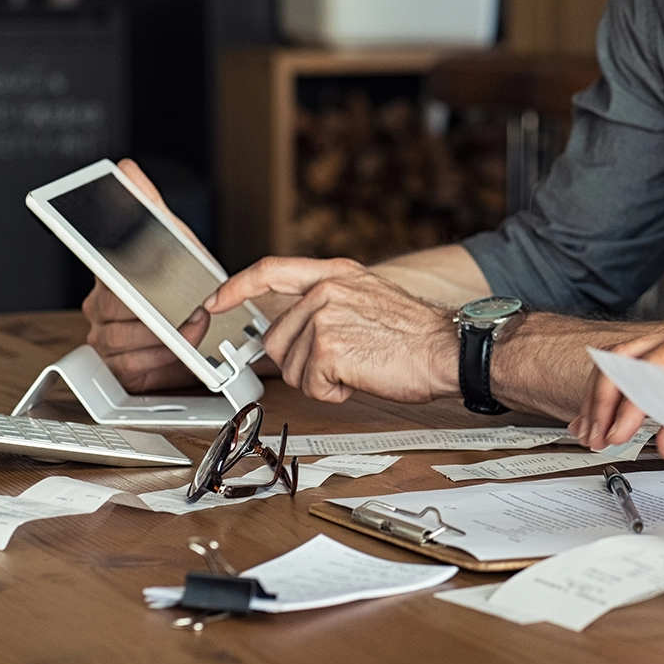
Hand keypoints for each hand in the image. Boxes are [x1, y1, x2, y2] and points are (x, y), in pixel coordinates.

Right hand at [81, 159, 211, 390]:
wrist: (202, 321)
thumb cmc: (183, 280)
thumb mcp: (172, 238)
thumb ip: (149, 205)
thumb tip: (126, 169)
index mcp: (107, 273)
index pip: (99, 269)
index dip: (114, 276)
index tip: (127, 283)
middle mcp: (100, 306)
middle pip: (117, 309)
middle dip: (157, 310)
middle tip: (189, 308)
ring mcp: (105, 338)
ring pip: (123, 340)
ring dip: (164, 337)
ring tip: (192, 327)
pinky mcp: (118, 367)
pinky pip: (131, 366)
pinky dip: (160, 360)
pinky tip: (177, 350)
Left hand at [206, 257, 457, 404]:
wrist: (448, 349)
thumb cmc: (416, 334)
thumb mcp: (368, 298)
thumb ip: (327, 302)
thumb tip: (291, 327)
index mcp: (335, 273)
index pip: (270, 271)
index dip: (236, 287)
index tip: (215, 302)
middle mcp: (325, 290)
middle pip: (276, 339)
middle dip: (302, 362)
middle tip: (343, 361)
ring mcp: (324, 317)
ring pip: (292, 367)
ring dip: (322, 379)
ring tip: (360, 365)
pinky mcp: (328, 349)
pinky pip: (311, 386)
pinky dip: (334, 393)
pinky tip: (361, 377)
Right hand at [568, 315, 663, 458]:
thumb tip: (663, 443)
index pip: (649, 369)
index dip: (628, 405)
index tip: (617, 434)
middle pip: (625, 359)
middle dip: (604, 399)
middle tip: (596, 435)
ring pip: (624, 362)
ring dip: (604, 397)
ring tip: (590, 431)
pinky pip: (637, 370)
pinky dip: (617, 393)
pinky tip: (601, 416)